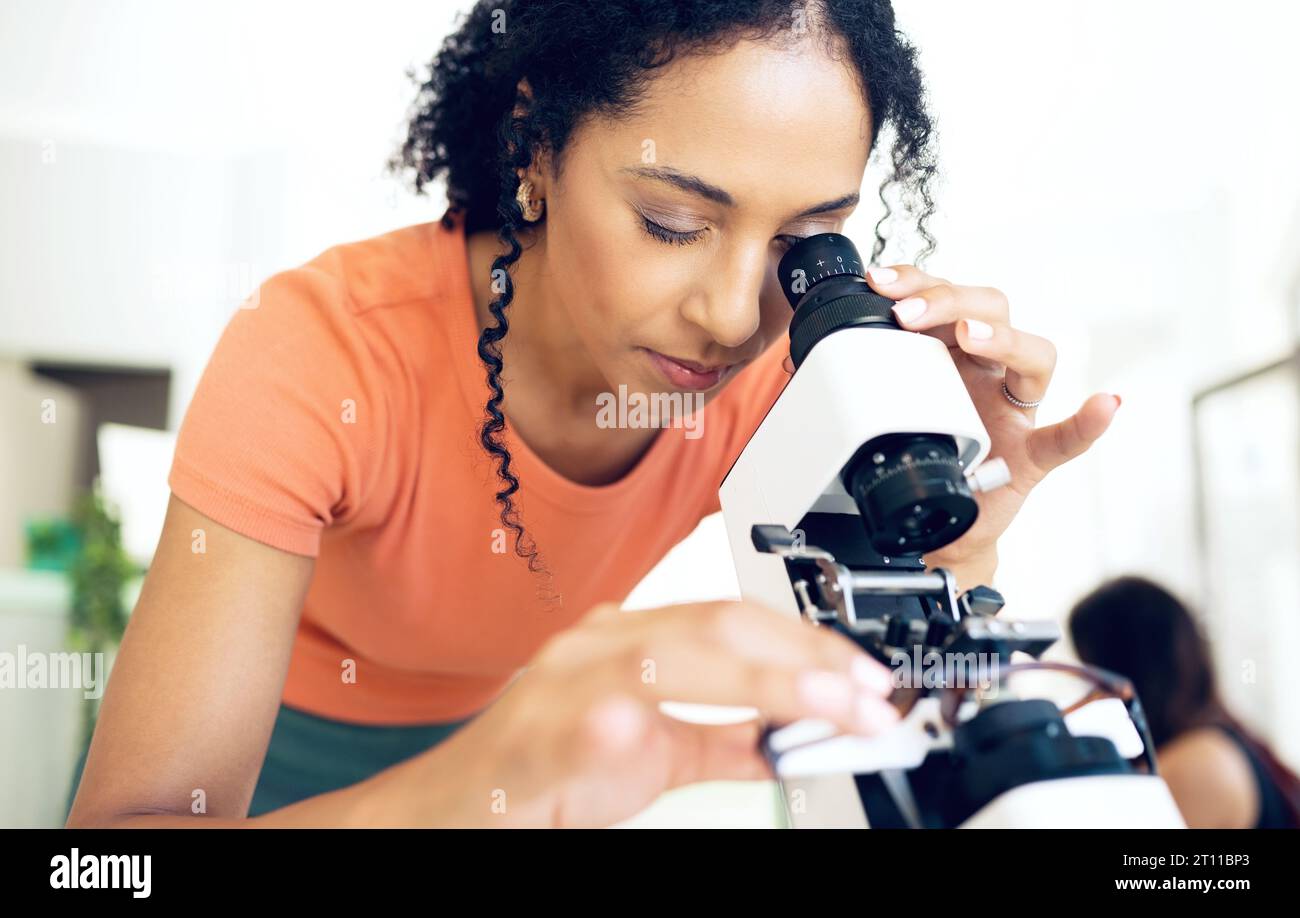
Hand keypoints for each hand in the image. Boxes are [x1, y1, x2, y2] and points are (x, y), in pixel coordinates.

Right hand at [414, 599, 898, 827]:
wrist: (461, 809)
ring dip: (762, 684)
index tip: (862, 678)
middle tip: (867, 697)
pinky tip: (711, 739)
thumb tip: (796, 739)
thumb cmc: (548, 771)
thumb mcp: (654, 751)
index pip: (733, 619)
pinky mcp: (545, 732)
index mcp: (629, 637)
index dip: (806, 644)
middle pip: (716, 625)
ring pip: (672, 656)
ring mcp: (570, 681)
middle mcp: (601, 644)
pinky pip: (603, 721)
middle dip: (803, 659)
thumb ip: (723, 741)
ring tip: (828, 710)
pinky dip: (658, 727)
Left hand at [781, 265, 1120, 571]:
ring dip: (1000, 337)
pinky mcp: (1032, 458)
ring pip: (1031, 355)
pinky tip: (1105, 404)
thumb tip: (793, 355)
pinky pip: (1067, 437)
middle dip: (947, 299)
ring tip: (969, 336)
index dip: (917, 281)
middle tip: (907, 311)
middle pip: (989, 309)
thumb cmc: (913, 459)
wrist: (932, 529)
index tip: (880, 282)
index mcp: (949, 353)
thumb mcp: (874, 414)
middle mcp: (988, 371)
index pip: (943, 297)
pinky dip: (1089, 422)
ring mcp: (1015, 411)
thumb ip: (845, 380)